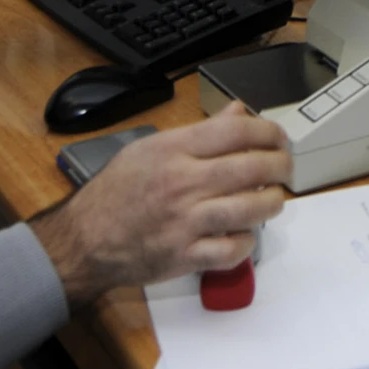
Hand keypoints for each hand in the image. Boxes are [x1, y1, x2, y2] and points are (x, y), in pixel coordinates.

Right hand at [29, 105, 290, 303]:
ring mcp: (185, 221)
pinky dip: (246, 242)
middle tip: (285, 168)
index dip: (268, 132)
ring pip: (250, 208)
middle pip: (252, 167)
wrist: (83, 239)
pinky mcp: (184, 255)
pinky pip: (231, 249)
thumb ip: (198, 132)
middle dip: (280, 166)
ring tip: (272, 199)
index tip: (278, 138)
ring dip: (271, 203)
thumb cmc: (116, 192)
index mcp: (174, 150)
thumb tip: (236, 113)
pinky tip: (244, 233)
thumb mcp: (149, 148)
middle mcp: (182, 182)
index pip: (236, 131)